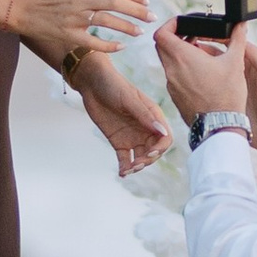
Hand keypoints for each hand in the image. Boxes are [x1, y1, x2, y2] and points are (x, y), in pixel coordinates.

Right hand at [10, 0, 151, 59]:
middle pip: (115, 2)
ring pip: (106, 20)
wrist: (24, 8)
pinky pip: (93, 42)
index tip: (147, 1)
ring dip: (127, 27)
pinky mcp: (68, 34)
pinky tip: (122, 47)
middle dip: (137, 10)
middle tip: (151, 17)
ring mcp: (74, 17)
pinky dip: (109, 45)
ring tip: (140, 32)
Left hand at [77, 54, 169, 180]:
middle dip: (148, 160)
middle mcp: (145, 129)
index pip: (165, 138)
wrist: (91, 83)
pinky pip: (125, 159)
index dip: (160, 149)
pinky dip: (125, 167)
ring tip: (128, 170)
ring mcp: (132, 136)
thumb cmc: (113, 85)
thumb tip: (161, 132)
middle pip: (154, 151)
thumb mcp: (129, 99)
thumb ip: (144, 116)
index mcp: (153, 117)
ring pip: (141, 157)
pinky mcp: (119, 142)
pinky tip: (122, 173)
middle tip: (136, 165)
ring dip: (138, 166)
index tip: (150, 153)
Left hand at [154, 19, 247, 124]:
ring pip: (167, 62)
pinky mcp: (175, 96)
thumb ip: (237, 39)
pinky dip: (181, 69)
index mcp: (182, 57)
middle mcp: (172, 70)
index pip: (161, 33)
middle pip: (162, 46)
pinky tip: (199, 74)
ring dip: (178, 54)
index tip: (182, 24)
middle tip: (193, 37)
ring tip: (200, 55)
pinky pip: (172, 77)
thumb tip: (241, 24)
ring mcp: (171, 85)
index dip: (169, 24)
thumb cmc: (227, 95)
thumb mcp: (235, 63)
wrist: (219, 126)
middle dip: (175, 37)